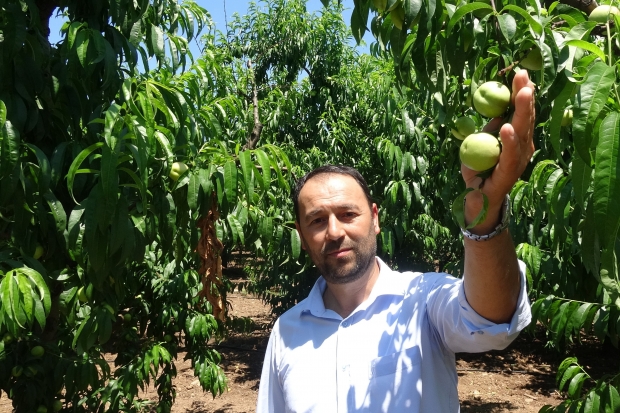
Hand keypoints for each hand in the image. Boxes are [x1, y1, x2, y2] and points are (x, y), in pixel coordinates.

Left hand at [462, 70, 535, 229]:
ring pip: (522, 133)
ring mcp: (518, 161)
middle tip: (523, 76)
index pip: (522, 111)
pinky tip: (507, 128)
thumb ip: (490, 127)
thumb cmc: (480, 171)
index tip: (520, 72)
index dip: (522, 92)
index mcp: (517, 138)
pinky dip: (508, 141)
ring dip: (522, 112)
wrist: (477, 200)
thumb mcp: (482, 143)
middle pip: (526, 118)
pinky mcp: (509, 174)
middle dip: (525, 96)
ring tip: (522, 93)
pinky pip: (509, 155)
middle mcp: (523, 148)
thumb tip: (495, 108)